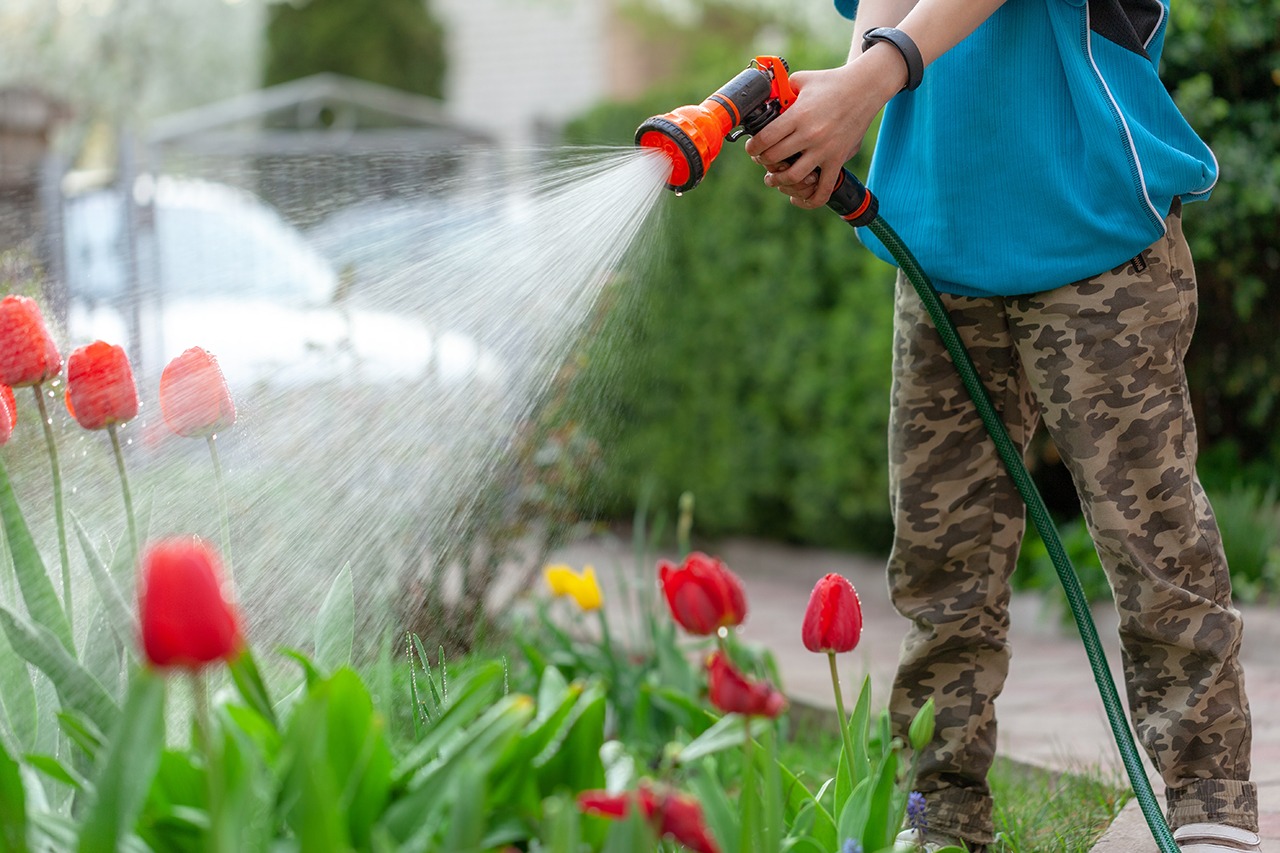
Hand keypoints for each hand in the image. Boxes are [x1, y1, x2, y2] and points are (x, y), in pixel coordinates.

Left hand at [743, 48, 905, 207]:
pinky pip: (823, 190)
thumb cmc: (831, 82)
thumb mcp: (802, 80)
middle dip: (763, 161)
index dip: (753, 147)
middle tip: (762, 159)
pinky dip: (808, 200)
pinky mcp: (838, 160)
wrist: (865, 88)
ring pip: (793, 177)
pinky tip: (797, 199)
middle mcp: (810, 135)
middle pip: (775, 158)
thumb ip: (781, 89)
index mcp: (798, 115)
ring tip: (773, 178)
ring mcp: (825, 150)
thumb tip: (764, 97)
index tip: (752, 147)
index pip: (765, 139)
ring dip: (778, 181)